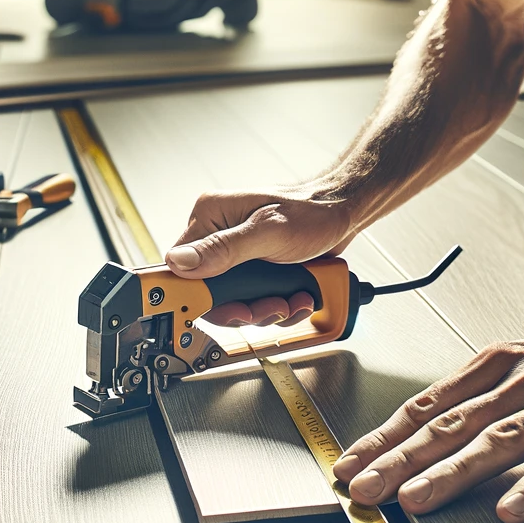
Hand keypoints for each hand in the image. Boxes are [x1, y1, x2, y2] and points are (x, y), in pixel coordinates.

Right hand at [167, 185, 357, 326]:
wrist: (342, 215)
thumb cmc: (311, 211)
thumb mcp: (267, 231)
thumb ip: (224, 249)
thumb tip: (181, 263)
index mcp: (211, 216)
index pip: (183, 267)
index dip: (197, 295)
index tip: (219, 308)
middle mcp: (218, 235)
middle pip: (210, 291)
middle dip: (242, 308)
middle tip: (268, 308)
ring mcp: (236, 254)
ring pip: (233, 301)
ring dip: (264, 311)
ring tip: (291, 301)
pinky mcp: (254, 269)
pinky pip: (253, 301)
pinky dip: (275, 307)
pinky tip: (295, 298)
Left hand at [330, 321, 523, 522]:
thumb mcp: (519, 368)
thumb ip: (476, 401)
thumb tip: (419, 440)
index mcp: (494, 365)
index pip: (427, 405)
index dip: (384, 437)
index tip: (347, 465)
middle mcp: (521, 381)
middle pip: (451, 424)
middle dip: (400, 459)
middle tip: (363, 488)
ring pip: (498, 441)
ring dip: (453, 472)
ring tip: (416, 500)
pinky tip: (511, 510)